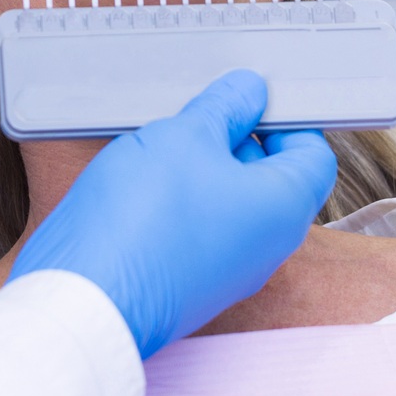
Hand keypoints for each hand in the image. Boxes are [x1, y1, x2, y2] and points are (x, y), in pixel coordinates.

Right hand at [9, 69, 337, 356]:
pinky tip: (142, 188)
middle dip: (236, 141)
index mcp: (285, 209)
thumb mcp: (185, 136)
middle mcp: (267, 249)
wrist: (83, 301)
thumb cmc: (141, 220)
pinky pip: (202, 231)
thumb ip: (225, 107)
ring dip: (202, 170)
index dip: (283, 120)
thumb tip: (250, 93)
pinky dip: (182, 203)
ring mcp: (229, 272)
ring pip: (232, 204)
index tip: (245, 100)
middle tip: (195, 120)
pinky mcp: (192, 285)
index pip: (313, 154)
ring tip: (160, 152)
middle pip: (271, 178)